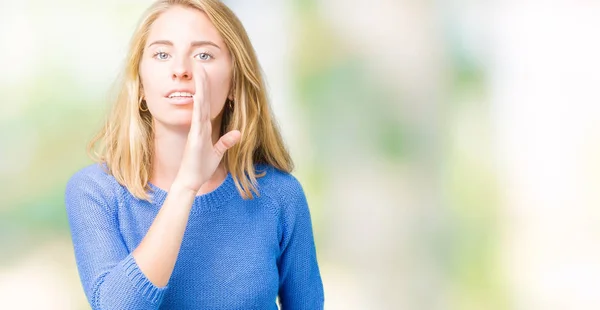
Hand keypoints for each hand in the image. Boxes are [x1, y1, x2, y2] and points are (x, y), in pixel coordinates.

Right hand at [174, 66, 240, 192]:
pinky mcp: (195, 139)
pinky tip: (198, 95)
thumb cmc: (199, 167)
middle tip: (199, 64)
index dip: (205, 88)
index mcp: (202, 127)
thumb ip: (226, 142)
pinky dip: (198, 107)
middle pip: (201, 99)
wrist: (190, 181)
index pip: (205, 103)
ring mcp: (196, 131)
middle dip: (201, 82)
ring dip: (200, 88)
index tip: (204, 73)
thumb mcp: (218, 153)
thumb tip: (238, 132)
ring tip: (199, 72)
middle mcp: (198, 126)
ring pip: (199, 105)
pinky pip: (197, 120)